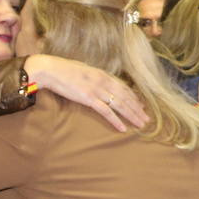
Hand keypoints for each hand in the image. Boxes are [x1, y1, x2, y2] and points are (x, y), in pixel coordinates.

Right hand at [26, 54, 148, 131]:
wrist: (51, 69)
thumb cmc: (64, 70)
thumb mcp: (84, 71)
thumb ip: (94, 77)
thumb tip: (100, 83)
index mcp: (103, 74)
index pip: (124, 87)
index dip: (134, 97)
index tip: (142, 106)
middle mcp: (104, 81)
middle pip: (126, 97)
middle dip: (137, 109)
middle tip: (147, 119)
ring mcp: (97, 89)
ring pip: (120, 104)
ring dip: (132, 115)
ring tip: (141, 124)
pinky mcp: (89, 98)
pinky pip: (106, 111)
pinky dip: (116, 120)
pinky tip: (123, 128)